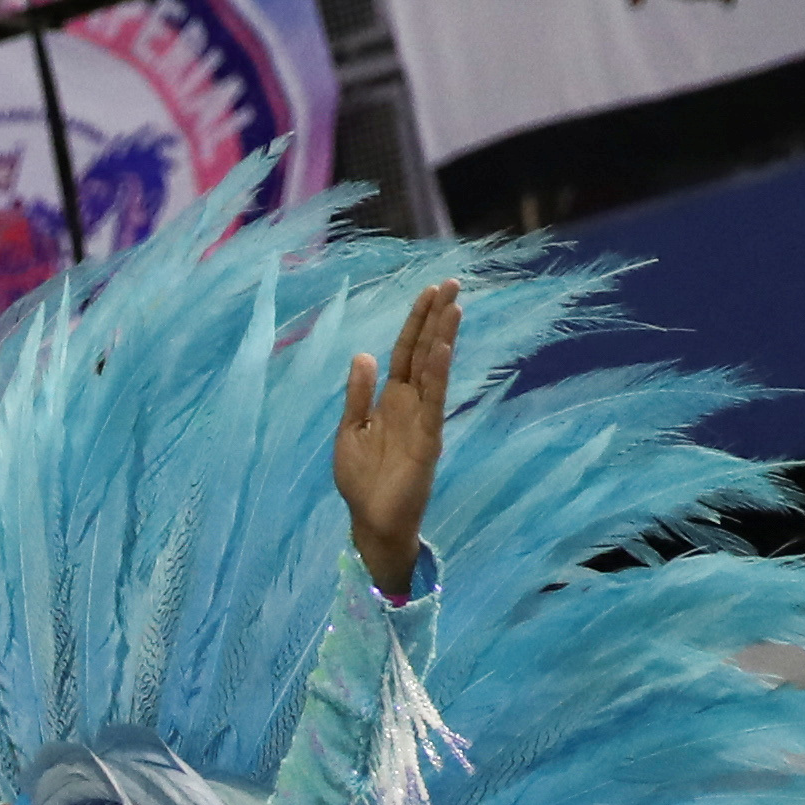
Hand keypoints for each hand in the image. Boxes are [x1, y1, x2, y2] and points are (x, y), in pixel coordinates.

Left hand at [333, 276, 456, 600]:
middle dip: (436, 319)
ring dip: (443, 338)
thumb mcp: (350, 431)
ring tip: (454, 305)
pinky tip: (443, 350)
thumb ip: (358, 395)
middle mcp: (411, 404)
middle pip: (424, 352)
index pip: (406, 352)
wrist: (371, 521)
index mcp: (391, 400)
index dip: (416, 322)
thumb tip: (364, 355)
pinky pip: (433, 402)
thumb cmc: (361, 480)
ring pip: (433, 371)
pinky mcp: (428, 440)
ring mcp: (422, 420)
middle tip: (452, 283)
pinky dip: (437, 375)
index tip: (430, 291)